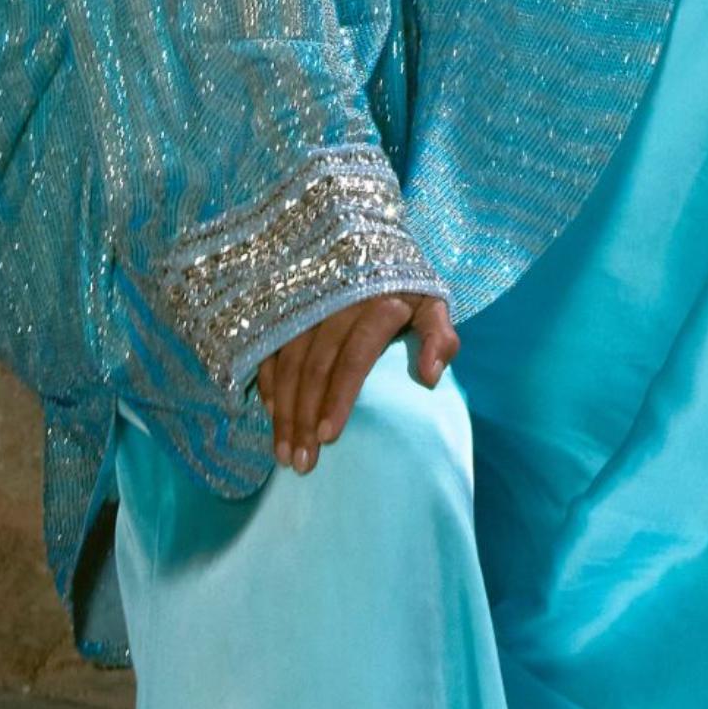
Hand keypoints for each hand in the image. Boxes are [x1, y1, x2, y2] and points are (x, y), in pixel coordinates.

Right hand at [256, 292, 459, 473]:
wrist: (374, 246)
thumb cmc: (408, 290)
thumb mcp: (433, 304)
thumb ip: (439, 336)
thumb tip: (431, 375)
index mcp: (376, 304)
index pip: (354, 356)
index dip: (339, 397)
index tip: (329, 437)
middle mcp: (336, 304)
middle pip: (314, 366)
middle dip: (304, 417)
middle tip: (302, 462)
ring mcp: (306, 306)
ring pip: (288, 363)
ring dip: (283, 410)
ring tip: (285, 453)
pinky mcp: (286, 310)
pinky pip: (271, 349)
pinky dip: (269, 383)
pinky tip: (271, 415)